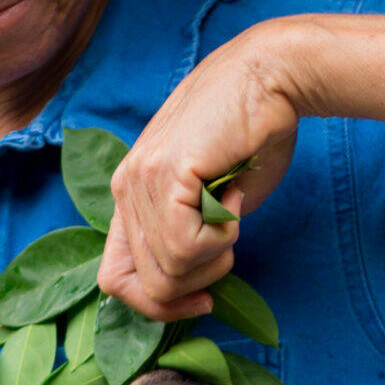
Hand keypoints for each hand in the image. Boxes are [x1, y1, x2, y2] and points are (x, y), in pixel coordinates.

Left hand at [97, 23, 305, 320]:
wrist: (270, 78)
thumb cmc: (252, 137)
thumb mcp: (214, 203)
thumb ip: (190, 238)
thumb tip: (186, 288)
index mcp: (129, 197)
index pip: (115, 280)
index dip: (158, 306)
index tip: (203, 298)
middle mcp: (123, 189)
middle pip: (145, 286)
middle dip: (198, 282)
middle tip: (229, 240)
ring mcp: (139, 180)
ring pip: (168, 271)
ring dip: (216, 256)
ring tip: (233, 207)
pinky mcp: (164, 173)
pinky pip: (186, 246)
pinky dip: (222, 237)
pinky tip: (233, 195)